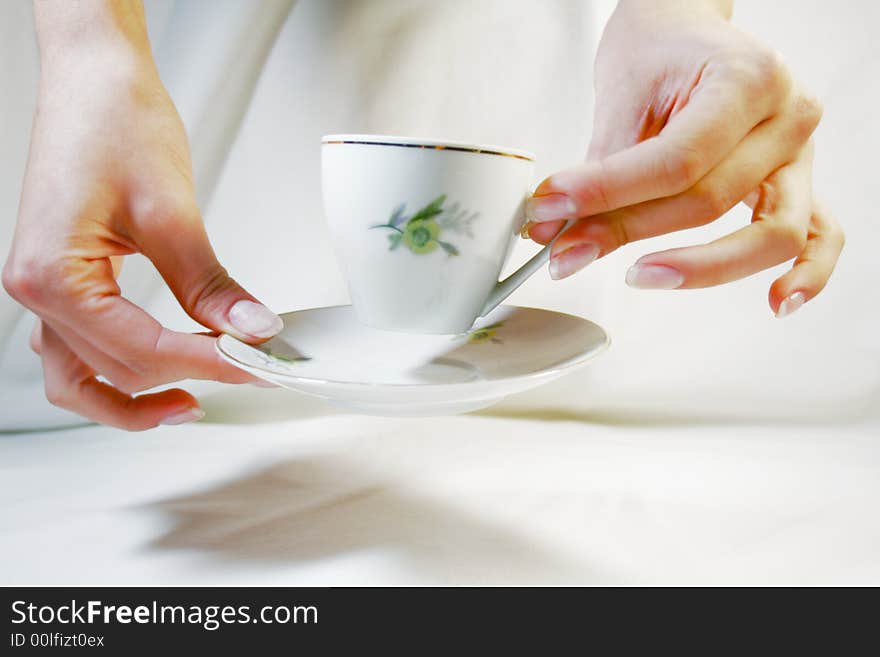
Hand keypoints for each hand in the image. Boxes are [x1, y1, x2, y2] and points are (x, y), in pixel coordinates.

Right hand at [2, 3, 279, 429]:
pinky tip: (162, 367)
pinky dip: (120, 368)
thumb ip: (209, 283)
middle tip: (249, 369)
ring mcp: (46, 289)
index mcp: (52, 277)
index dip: (208, 363)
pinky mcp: (65, 280)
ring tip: (193, 401)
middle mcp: (37, 291)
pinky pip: (82, 349)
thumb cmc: (113, 122)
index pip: (142, 349)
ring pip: (83, 377)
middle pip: (116, 369)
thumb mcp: (170, 211)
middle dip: (186, 374)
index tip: (259, 365)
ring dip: (135, 397)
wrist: (94, 78)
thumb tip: (252, 330)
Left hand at [524, 0, 842, 315]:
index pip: (678, 160)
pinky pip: (821, 235)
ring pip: (773, 233)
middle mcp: (788, 116)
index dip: (610, 194)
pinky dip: (808, 273)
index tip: (551, 210)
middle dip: (628, 231)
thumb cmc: (658, 51)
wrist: (685, 30)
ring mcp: (802, 154)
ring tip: (639, 276)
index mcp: (748, 79)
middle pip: (711, 201)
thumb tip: (557, 236)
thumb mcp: (623, 98)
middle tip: (566, 249)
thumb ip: (600, 171)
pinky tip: (777, 303)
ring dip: (703, 268)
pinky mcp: (800, 183)